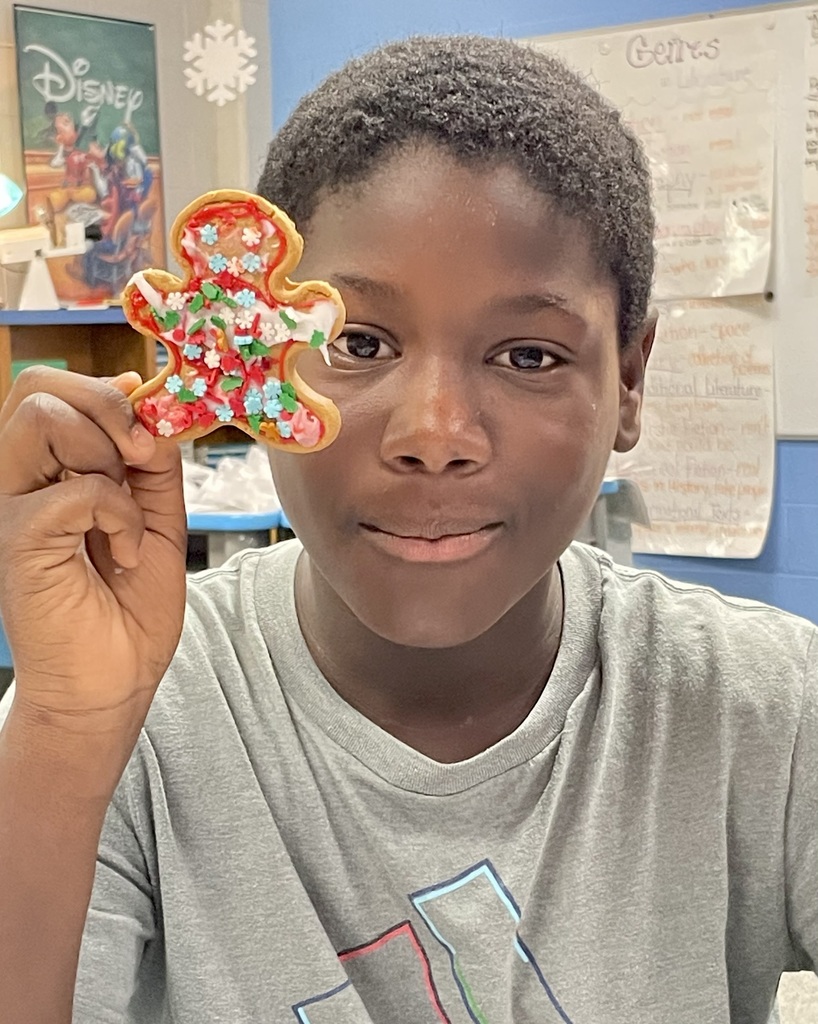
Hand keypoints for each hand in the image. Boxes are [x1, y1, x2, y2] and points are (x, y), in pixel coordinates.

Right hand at [0, 368, 186, 725]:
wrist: (116, 678)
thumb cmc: (130, 604)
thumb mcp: (158, 515)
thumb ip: (152, 460)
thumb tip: (147, 398)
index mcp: (48, 466)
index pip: (51, 385)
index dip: (106, 390)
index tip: (150, 430)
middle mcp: (20, 478)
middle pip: (38, 386)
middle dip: (106, 406)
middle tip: (141, 456)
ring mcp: (12, 505)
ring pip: (43, 417)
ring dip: (107, 456)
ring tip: (126, 512)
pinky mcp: (18, 538)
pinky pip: (76, 487)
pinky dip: (119, 514)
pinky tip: (123, 551)